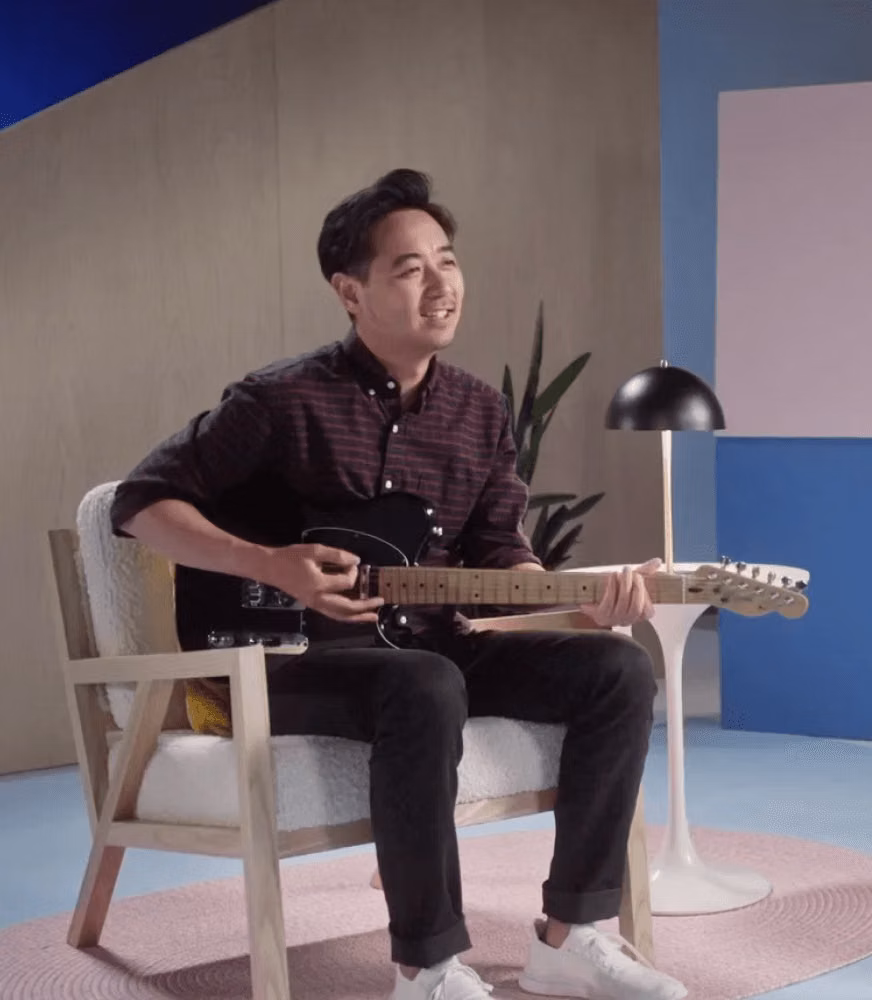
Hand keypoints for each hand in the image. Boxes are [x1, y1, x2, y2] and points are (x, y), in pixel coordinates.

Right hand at [260, 543, 383, 622]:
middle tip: (380, 601)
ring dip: (358, 617)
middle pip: (347, 608)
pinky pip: (333, 615)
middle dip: (365, 606)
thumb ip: (337, 555)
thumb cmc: (290, 557)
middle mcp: (318, 599)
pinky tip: (354, 616)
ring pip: (340, 616)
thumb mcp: (315, 550)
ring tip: (373, 617)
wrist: (270, 568)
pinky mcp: (313, 605)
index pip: (345, 582)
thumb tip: (356, 561)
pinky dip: (346, 617)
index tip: (352, 563)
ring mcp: (315, 605)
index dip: (353, 572)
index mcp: (319, 585)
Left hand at [580, 558, 661, 627]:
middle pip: (636, 607)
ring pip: (623, 603)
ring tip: (623, 571)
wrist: (588, 596)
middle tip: (634, 573)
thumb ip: (644, 572)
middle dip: (637, 588)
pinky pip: (609, 602)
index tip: (641, 579)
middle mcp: (626, 620)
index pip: (648, 612)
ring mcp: (613, 619)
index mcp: (636, 615)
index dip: (646, 596)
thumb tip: (657, 562)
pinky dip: (612, 587)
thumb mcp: (629, 580)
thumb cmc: (611, 589)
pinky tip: (613, 576)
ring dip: (624, 585)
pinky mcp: (601, 616)